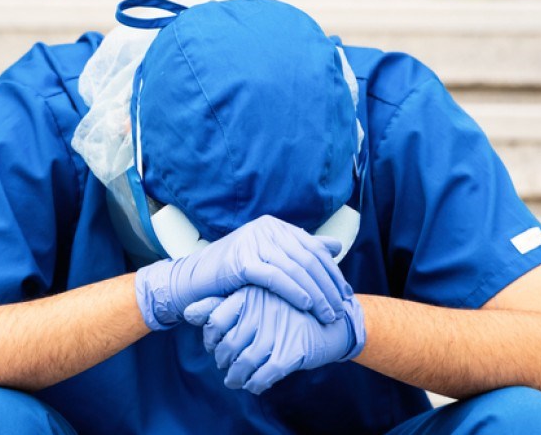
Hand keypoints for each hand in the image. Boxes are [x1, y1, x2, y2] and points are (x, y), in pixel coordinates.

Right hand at [134, 215, 352, 330]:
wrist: (194, 281)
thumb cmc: (233, 274)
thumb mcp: (269, 259)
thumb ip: (301, 251)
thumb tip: (335, 246)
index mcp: (274, 226)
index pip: (313, 249)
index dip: (332, 272)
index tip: (345, 295)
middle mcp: (265, 228)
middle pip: (307, 258)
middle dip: (327, 286)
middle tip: (340, 309)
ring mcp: (252, 242)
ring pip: (295, 268)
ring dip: (316, 294)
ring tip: (327, 313)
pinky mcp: (241, 260)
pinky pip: (275, 277)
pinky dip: (294, 291)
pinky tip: (306, 305)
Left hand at [184, 286, 365, 393]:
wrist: (332, 319)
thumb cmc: (286, 309)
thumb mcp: (254, 300)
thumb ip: (219, 305)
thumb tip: (186, 312)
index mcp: (250, 293)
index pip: (214, 319)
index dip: (211, 338)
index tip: (216, 346)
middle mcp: (260, 310)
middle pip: (228, 345)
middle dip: (224, 361)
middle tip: (226, 365)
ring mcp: (277, 331)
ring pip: (244, 363)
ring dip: (236, 377)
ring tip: (235, 380)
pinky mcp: (292, 351)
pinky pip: (264, 375)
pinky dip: (255, 384)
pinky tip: (254, 384)